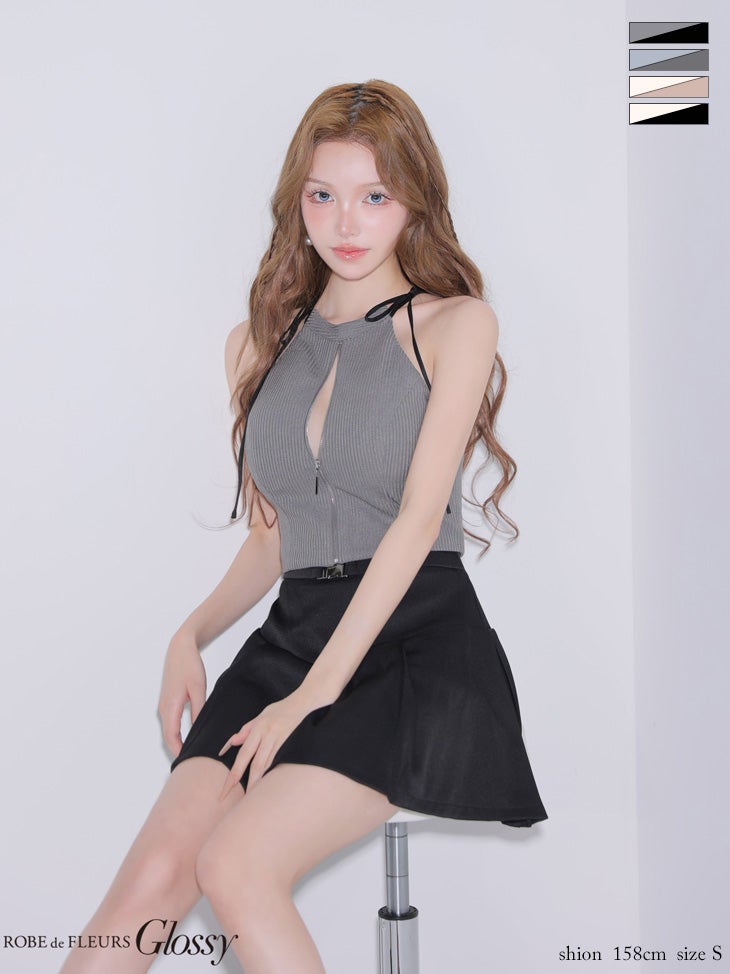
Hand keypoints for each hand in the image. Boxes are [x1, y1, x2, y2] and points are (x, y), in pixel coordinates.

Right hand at [158, 628, 206, 757]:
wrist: (180, 648)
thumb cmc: (189, 665)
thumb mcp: (198, 688)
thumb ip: (198, 709)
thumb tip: (199, 729)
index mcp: (170, 706)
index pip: (171, 736)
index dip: (178, 751)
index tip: (188, 762)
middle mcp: (164, 708)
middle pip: (168, 736)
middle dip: (178, 750)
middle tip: (193, 761)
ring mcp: (164, 705)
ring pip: (169, 729)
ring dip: (178, 741)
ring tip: (193, 750)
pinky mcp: (168, 701)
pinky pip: (171, 722)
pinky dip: (177, 732)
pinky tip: (189, 734)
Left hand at [217, 689, 326, 800]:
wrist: (304, 702)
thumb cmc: (281, 709)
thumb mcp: (261, 715)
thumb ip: (246, 729)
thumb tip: (232, 743)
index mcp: (258, 727)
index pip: (243, 755)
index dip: (234, 773)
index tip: (227, 788)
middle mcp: (268, 734)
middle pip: (255, 764)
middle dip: (246, 784)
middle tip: (238, 801)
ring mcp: (280, 739)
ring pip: (268, 765)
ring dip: (259, 782)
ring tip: (251, 798)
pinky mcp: (290, 743)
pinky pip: (277, 761)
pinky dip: (270, 774)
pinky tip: (266, 784)